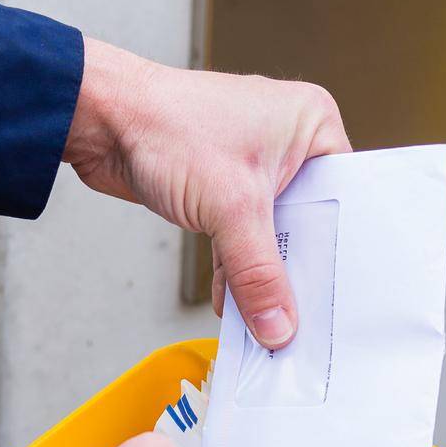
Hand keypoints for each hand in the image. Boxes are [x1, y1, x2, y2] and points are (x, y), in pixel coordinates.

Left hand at [63, 38, 349, 348]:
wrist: (103, 121)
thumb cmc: (167, 125)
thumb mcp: (230, 207)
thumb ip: (257, 273)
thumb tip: (279, 325)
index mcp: (311, 123)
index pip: (342, 199)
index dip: (335, 250)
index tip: (334, 296)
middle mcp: (287, 143)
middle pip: (305, 224)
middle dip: (290, 271)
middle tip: (296, 316)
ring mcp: (253, 168)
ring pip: (268, 238)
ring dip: (256, 278)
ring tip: (263, 321)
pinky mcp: (221, 190)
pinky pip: (239, 240)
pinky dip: (232, 271)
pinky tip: (231, 303)